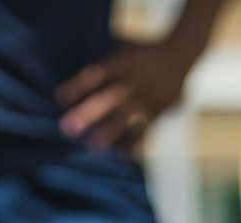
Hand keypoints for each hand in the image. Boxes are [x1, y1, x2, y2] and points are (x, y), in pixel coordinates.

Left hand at [58, 38, 190, 151]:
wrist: (181, 55)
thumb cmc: (143, 50)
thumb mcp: (125, 47)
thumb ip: (105, 57)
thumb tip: (75, 63)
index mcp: (123, 63)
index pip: (96, 73)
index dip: (78, 85)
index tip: (58, 98)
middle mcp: (133, 82)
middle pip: (108, 99)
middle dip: (87, 114)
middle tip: (67, 128)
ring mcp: (146, 99)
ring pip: (126, 118)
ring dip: (110, 133)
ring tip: (94, 147)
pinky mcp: (157, 113)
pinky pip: (144, 131)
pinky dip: (133, 143)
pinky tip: (123, 156)